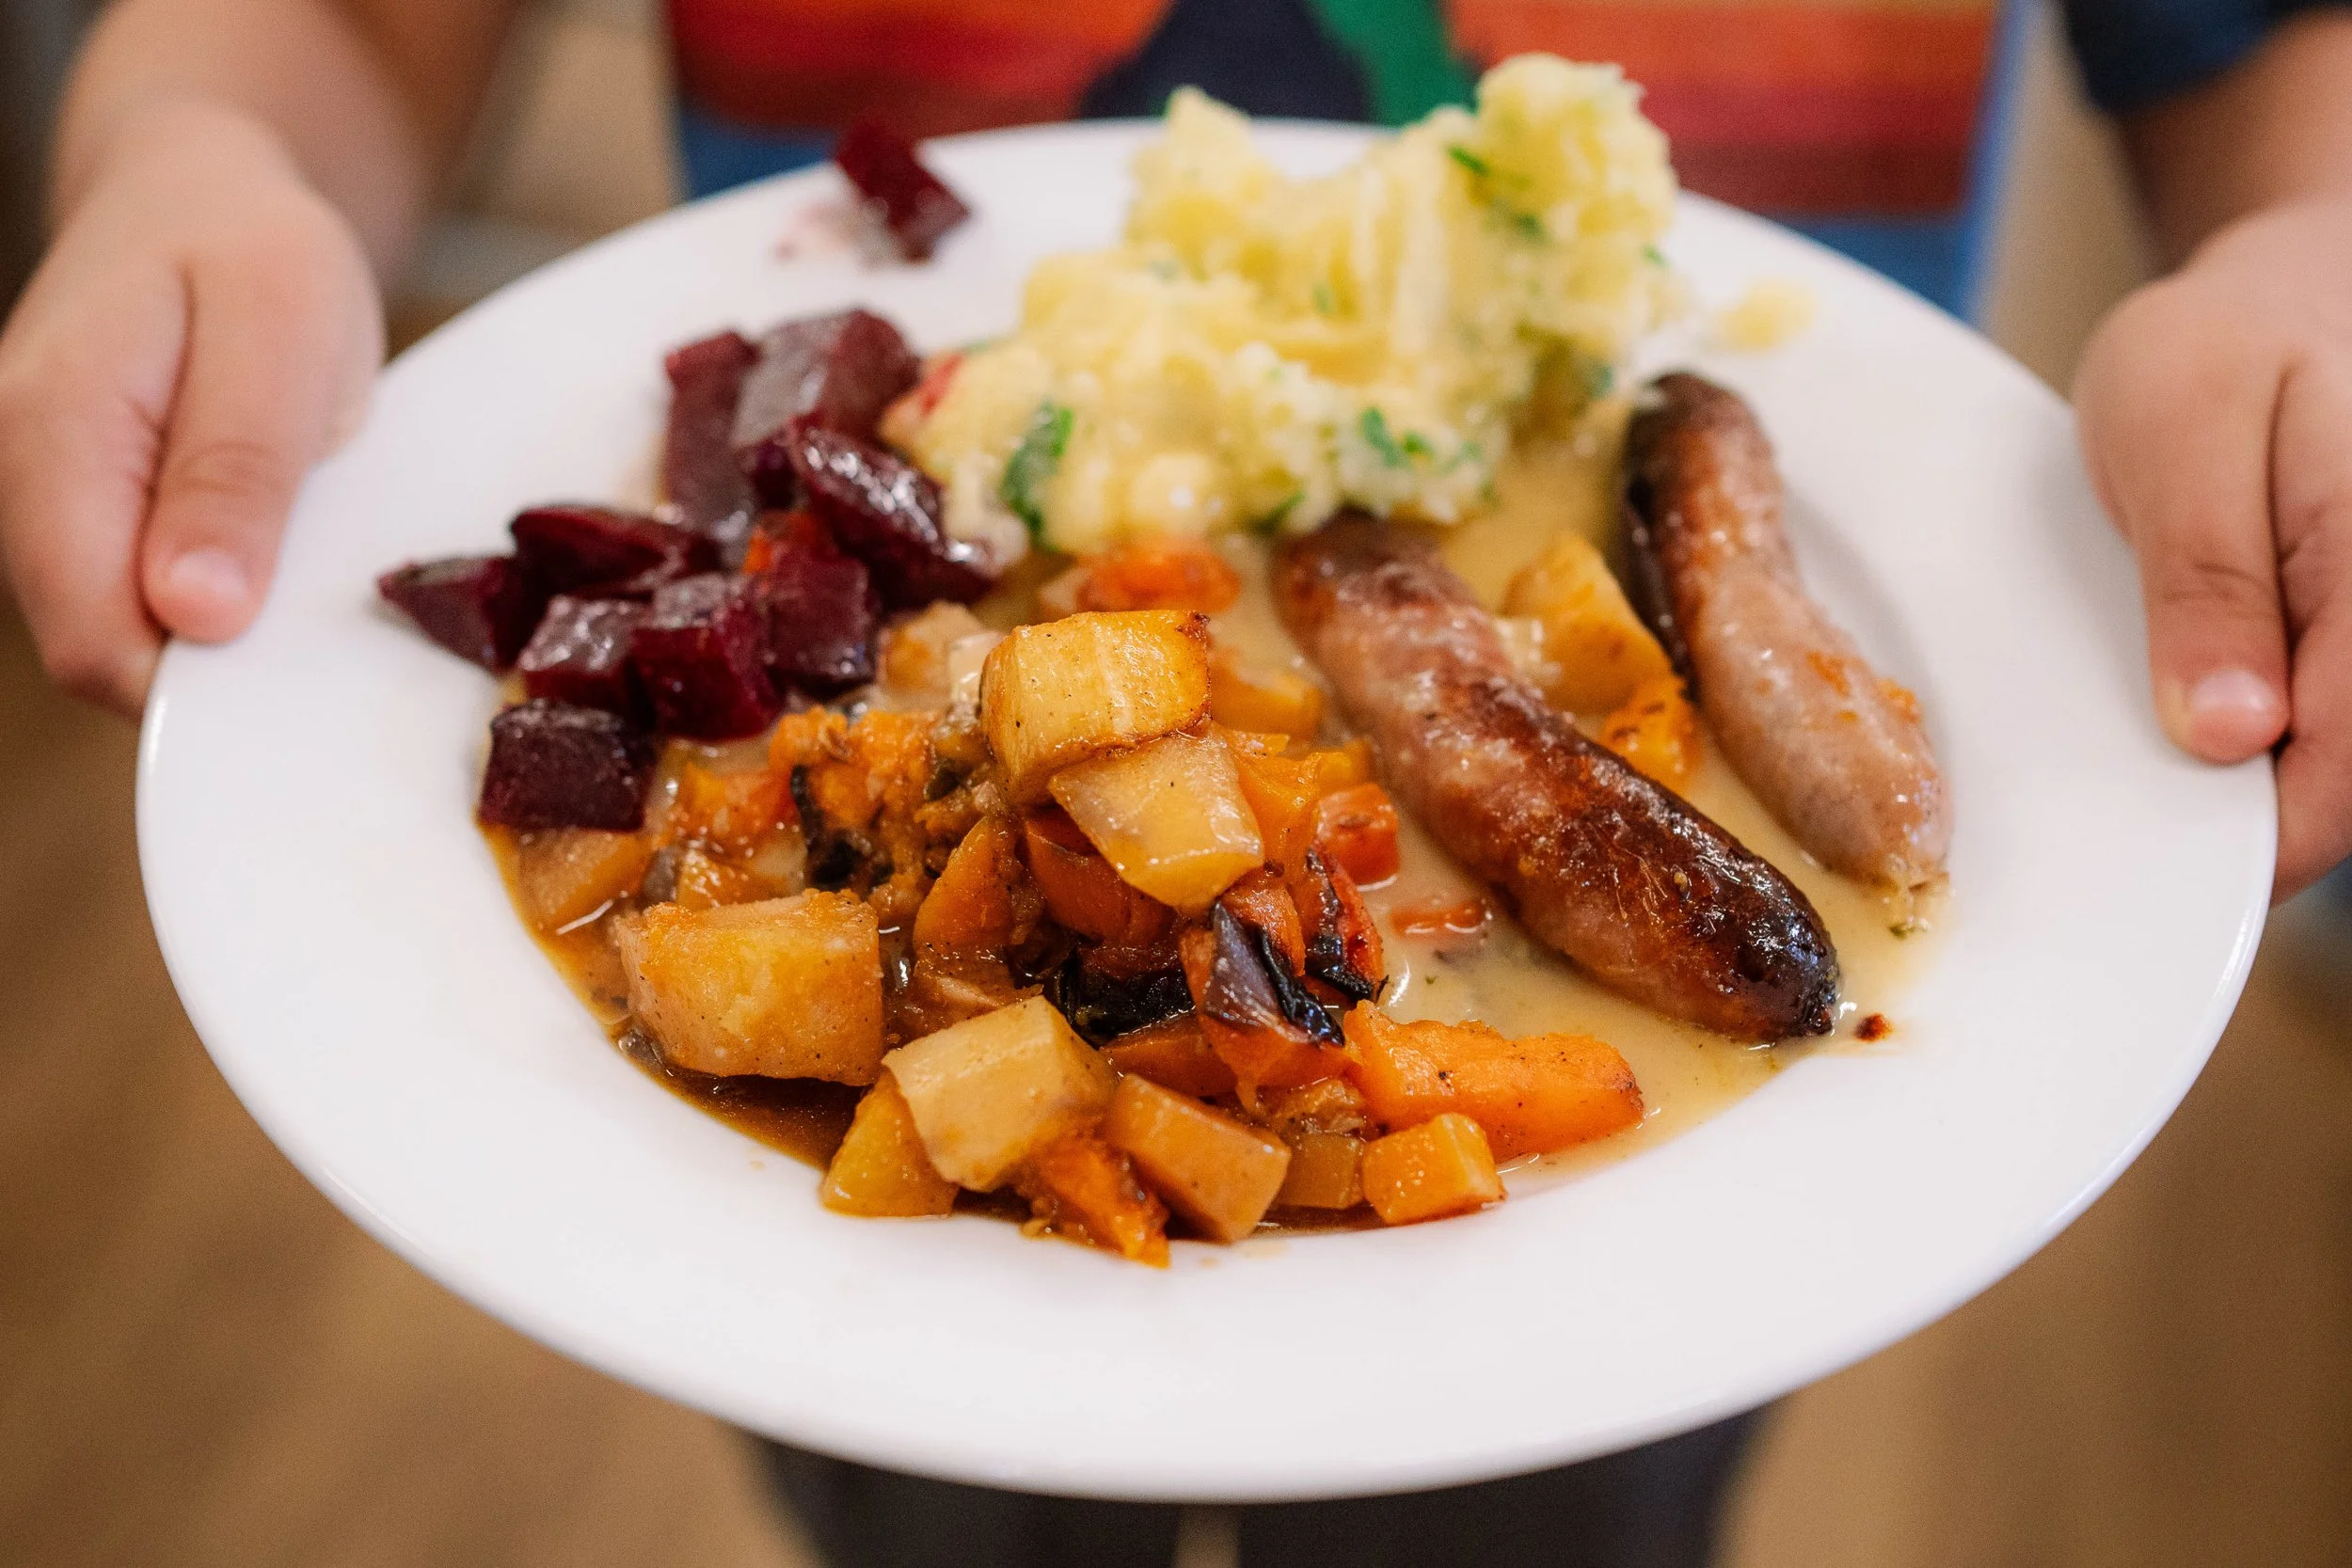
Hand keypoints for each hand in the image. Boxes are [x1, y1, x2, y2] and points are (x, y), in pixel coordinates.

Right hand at [0, 100, 380, 713]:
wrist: (196, 195)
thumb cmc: (250, 247)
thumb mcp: (280, 331)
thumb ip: (236, 471)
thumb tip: (197, 615)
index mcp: (50, 437)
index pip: (97, 640)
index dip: (205, 684)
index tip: (306, 659)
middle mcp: (16, 483)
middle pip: (104, 653)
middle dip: (224, 660)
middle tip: (323, 595)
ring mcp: (39, 506)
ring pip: (127, 632)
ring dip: (227, 626)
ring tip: (300, 547)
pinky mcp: (79, 518)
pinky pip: (143, 599)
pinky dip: (219, 596)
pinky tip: (269, 547)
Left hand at [2075, 198, 2351, 900]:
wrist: (2292, 294)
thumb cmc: (2230, 343)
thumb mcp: (2179, 430)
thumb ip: (2208, 579)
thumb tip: (2233, 734)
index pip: (2349, 767)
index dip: (2260, 840)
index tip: (2154, 866)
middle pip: (2351, 783)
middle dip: (2246, 820)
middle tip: (2128, 822)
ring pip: (2342, 766)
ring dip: (2255, 785)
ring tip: (2158, 753)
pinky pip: (2328, 726)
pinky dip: (2266, 745)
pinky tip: (2202, 725)